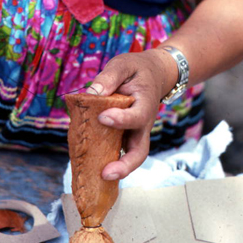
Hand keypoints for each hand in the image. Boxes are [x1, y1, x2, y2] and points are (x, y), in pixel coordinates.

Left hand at [86, 48, 177, 179]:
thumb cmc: (137, 70)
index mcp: (145, 105)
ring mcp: (135, 133)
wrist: (154, 75)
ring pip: (130, 157)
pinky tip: (89, 166)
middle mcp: (143, 124)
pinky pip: (117, 152)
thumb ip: (109, 76)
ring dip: (116, 170)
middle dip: (125, 165)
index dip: (121, 119)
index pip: (136, 117)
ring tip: (96, 178)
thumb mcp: (124, 64)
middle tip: (106, 173)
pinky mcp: (125, 136)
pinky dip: (106, 160)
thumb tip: (92, 92)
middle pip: (139, 151)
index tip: (102, 117)